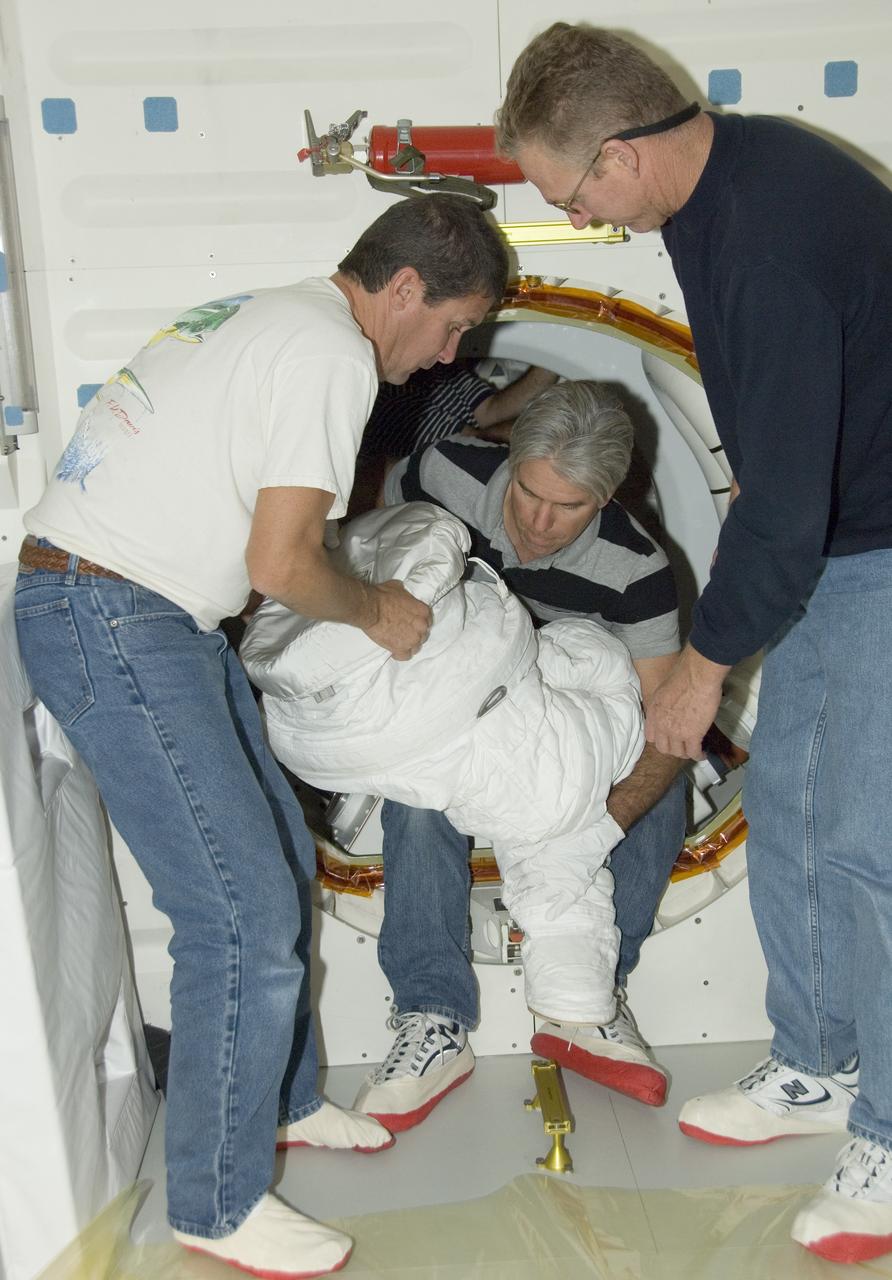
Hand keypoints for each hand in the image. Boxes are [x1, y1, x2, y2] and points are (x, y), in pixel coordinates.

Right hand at [363, 580, 431, 659]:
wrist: (370, 608)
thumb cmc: (382, 596)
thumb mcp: (399, 588)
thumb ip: (407, 596)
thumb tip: (403, 595)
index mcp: (423, 612)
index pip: (427, 621)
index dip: (418, 623)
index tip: (412, 623)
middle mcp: (421, 627)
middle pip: (422, 635)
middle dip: (414, 634)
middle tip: (404, 632)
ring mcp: (412, 639)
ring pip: (415, 647)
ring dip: (408, 645)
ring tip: (399, 642)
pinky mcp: (401, 649)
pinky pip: (405, 656)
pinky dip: (399, 654)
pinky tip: (394, 651)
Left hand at [644, 645, 727, 759]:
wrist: (697, 676)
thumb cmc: (683, 675)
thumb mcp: (663, 691)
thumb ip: (663, 704)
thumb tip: (670, 708)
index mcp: (653, 713)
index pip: (651, 737)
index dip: (661, 739)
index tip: (668, 738)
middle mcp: (661, 725)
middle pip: (663, 748)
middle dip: (673, 749)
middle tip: (682, 746)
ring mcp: (676, 732)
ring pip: (678, 753)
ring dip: (686, 753)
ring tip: (693, 751)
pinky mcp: (693, 735)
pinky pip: (694, 752)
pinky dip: (698, 755)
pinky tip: (702, 753)